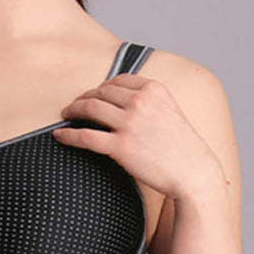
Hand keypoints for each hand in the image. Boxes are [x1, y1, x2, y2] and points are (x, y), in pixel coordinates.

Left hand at [52, 73, 219, 199]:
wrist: (194, 174)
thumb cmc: (183, 146)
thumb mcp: (170, 111)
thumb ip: (148, 100)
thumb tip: (120, 97)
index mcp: (154, 89)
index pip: (118, 80)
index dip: (102, 86)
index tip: (94, 93)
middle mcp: (141, 102)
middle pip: (101, 92)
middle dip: (85, 96)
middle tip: (74, 104)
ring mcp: (130, 123)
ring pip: (90, 108)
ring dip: (73, 109)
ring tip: (66, 114)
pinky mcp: (120, 146)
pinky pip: (85, 136)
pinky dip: (68, 135)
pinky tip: (59, 136)